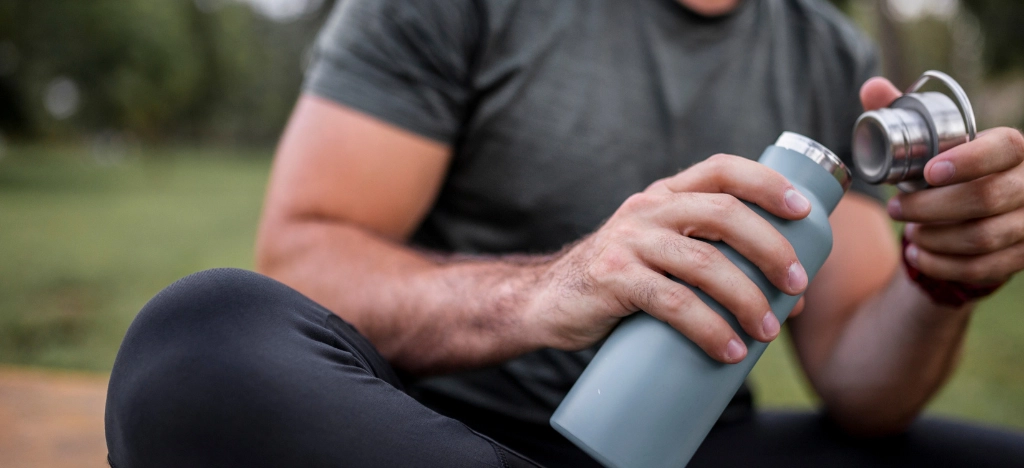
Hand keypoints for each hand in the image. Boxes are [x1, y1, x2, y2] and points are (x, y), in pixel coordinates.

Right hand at [531, 154, 810, 362]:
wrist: (548, 303)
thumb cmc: (620, 283)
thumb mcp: (664, 258)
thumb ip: (718, 264)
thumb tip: (793, 299)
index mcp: (665, 195)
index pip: (722, 169)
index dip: (768, 182)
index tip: (805, 211)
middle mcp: (647, 209)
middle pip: (723, 214)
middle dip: (770, 248)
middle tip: (797, 285)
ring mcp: (628, 241)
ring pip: (703, 262)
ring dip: (747, 298)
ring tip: (767, 331)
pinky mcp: (613, 279)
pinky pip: (672, 302)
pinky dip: (708, 328)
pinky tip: (729, 350)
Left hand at [861, 78, 1023, 284]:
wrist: (978, 214)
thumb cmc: (949, 169)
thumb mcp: (928, 141)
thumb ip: (900, 113)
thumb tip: (872, 87)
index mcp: (1013, 148)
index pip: (1004, 148)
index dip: (968, 161)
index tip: (927, 173)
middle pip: (986, 199)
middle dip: (930, 207)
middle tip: (896, 209)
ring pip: (982, 238)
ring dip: (935, 238)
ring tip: (909, 231)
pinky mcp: (1022, 256)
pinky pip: (982, 268)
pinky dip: (943, 265)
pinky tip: (919, 256)